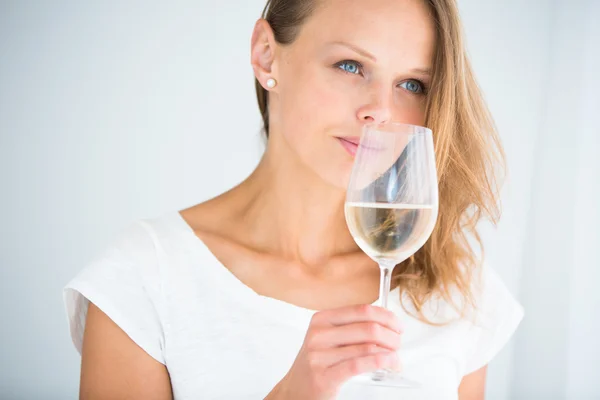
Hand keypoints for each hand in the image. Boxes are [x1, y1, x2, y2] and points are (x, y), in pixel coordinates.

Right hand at [267, 304, 402, 399]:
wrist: (295, 391)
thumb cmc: (317, 364)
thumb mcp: (327, 339)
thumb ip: (351, 328)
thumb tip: (387, 324)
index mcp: (322, 319)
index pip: (362, 310)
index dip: (386, 316)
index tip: (398, 326)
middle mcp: (319, 334)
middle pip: (368, 328)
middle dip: (392, 337)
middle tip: (398, 345)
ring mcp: (319, 355)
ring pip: (367, 347)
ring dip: (390, 353)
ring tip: (396, 360)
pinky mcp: (324, 376)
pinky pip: (359, 364)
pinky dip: (381, 362)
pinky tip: (390, 364)